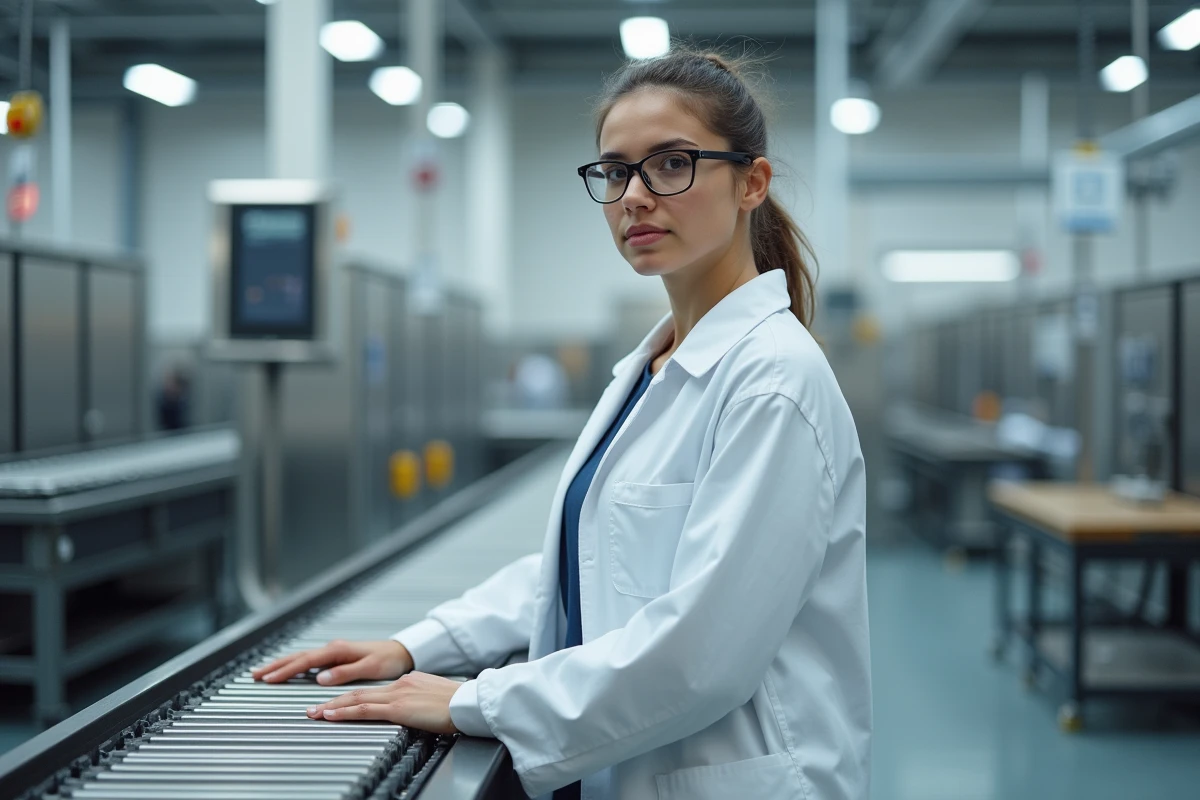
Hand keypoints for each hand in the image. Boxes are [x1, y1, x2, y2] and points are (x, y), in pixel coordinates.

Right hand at [251, 639, 414, 684]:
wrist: (402, 651)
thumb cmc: (389, 659)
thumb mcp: (370, 667)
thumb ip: (345, 672)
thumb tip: (321, 678)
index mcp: (338, 650)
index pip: (305, 661)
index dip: (286, 671)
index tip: (268, 679)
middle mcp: (333, 649)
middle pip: (298, 657)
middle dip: (275, 666)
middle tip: (254, 675)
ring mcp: (333, 652)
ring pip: (301, 658)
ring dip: (282, 665)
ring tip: (263, 673)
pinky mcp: (336, 657)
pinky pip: (309, 661)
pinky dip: (294, 665)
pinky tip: (287, 671)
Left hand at [307, 672, 461, 733]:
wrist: (467, 702)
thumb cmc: (457, 703)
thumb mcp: (433, 696)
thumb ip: (418, 698)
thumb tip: (413, 706)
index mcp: (408, 681)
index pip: (374, 690)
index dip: (352, 696)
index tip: (338, 702)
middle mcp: (399, 685)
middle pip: (358, 692)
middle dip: (333, 701)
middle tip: (314, 708)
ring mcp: (397, 695)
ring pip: (356, 699)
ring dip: (332, 707)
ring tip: (314, 714)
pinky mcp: (398, 708)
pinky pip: (365, 709)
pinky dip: (344, 712)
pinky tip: (331, 716)